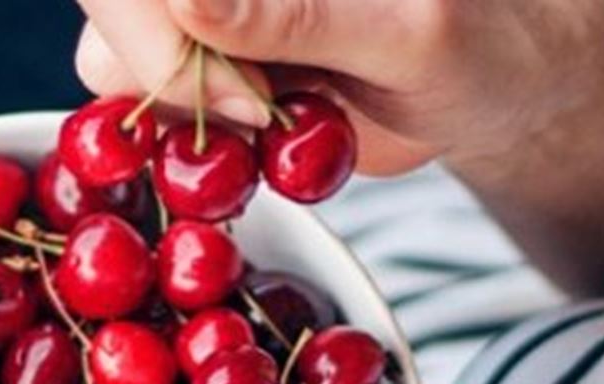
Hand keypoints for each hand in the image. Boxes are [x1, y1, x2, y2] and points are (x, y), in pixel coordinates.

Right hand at [73, 0, 603, 175]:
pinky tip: (264, 143)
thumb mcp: (408, 35)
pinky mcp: (201, 74)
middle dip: (169, 77)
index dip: (151, 28)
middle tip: (261, 118)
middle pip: (110, 9)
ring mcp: (200, 19)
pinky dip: (191, 150)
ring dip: (178, 120)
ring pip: (109, 65)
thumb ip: (298, 15)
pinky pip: (147, 119)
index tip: (235, 93)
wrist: (493, 92)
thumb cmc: (477, 45)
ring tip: (276, 124)